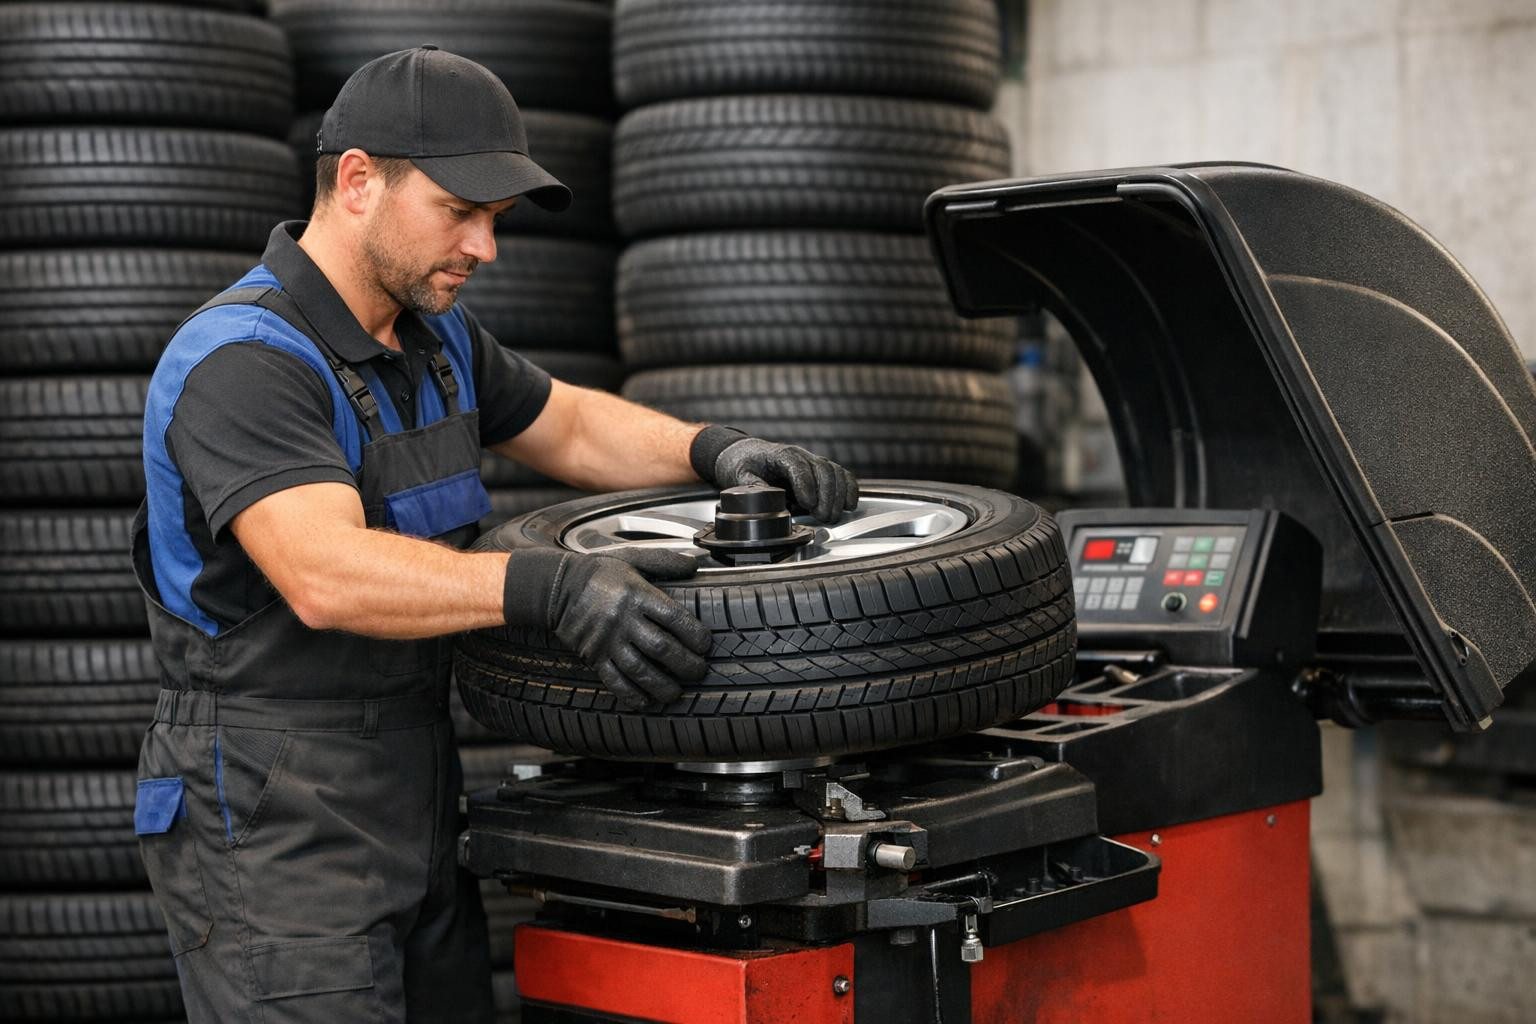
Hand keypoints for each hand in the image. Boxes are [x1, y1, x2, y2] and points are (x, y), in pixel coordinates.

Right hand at [540, 547, 710, 707]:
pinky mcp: (593, 656)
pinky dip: (631, 694)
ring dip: (662, 686)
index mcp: (637, 594)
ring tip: (677, 693)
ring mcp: (607, 640)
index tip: (705, 644)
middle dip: (686, 664)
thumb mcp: (631, 558)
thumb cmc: (599, 573)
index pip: (673, 618)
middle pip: (661, 648)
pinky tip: (646, 701)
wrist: (556, 586)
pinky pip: (614, 680)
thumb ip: (663, 561)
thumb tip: (693, 564)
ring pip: (640, 670)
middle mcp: (623, 619)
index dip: (694, 635)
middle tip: (699, 671)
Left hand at [712, 436, 859, 523]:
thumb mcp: (740, 476)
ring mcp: (813, 463)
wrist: (747, 455)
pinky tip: (850, 505)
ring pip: (835, 472)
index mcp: (781, 455)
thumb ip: (753, 488)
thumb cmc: (743, 464)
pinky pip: (841, 476)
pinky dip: (849, 489)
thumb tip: (765, 501)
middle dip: (826, 495)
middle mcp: (801, 456)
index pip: (798, 465)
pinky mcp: (820, 472)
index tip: (808, 504)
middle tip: (822, 517)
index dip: (806, 484)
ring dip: (838, 496)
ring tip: (832, 516)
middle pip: (822, 469)